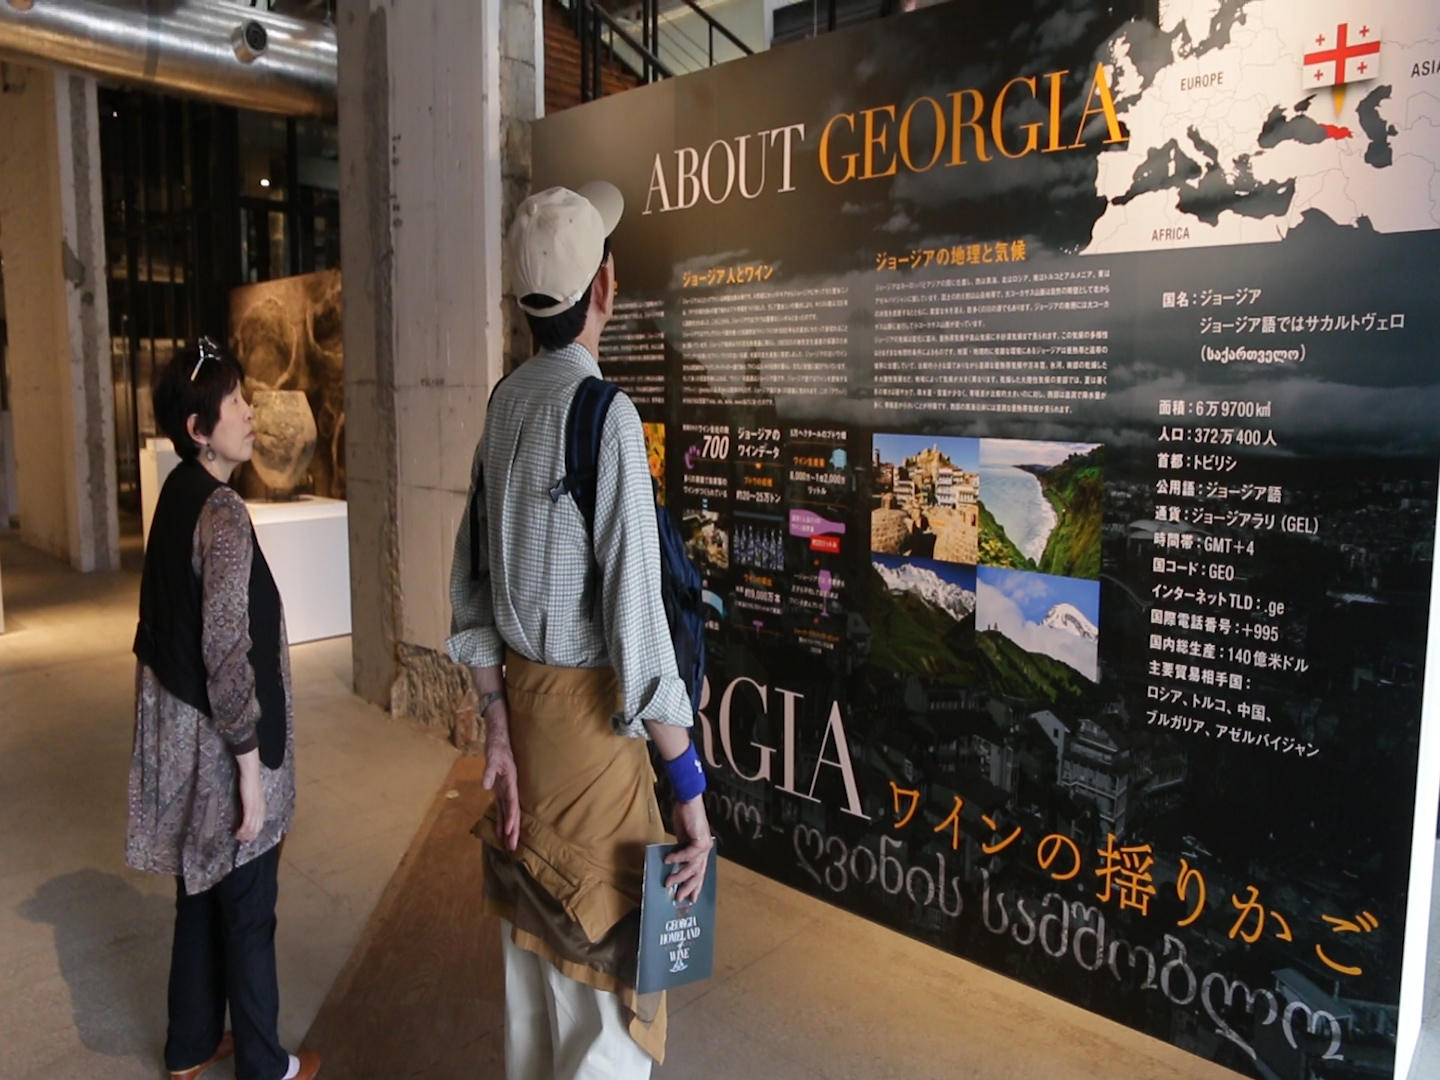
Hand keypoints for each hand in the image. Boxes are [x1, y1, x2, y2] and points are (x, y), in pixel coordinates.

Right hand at [235, 749, 265, 842]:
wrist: (250, 772)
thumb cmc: (249, 781)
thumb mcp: (251, 795)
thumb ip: (250, 802)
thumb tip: (246, 809)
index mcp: (262, 805)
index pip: (260, 822)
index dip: (255, 831)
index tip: (249, 837)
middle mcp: (261, 808)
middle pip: (257, 826)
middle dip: (250, 835)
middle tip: (243, 841)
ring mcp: (256, 807)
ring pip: (252, 825)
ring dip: (246, 833)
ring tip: (239, 838)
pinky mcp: (250, 805)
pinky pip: (248, 820)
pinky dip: (244, 828)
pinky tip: (239, 832)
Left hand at [483, 716, 520, 851]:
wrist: (499, 738)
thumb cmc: (498, 746)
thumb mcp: (493, 756)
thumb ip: (490, 770)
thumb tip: (485, 786)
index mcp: (511, 782)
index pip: (512, 803)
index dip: (511, 818)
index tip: (508, 832)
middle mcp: (510, 788)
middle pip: (513, 812)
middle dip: (513, 830)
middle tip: (513, 847)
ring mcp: (506, 790)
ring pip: (508, 813)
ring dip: (508, 828)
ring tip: (509, 845)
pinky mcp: (501, 790)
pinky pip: (502, 808)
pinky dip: (501, 819)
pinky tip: (499, 831)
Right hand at [664, 794, 713, 903]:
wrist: (688, 802)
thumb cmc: (684, 818)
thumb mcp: (681, 839)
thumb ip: (680, 852)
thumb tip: (672, 865)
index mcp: (701, 851)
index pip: (700, 872)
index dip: (695, 886)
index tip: (690, 898)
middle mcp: (705, 850)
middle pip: (699, 874)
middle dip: (688, 887)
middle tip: (679, 897)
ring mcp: (704, 846)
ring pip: (693, 867)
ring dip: (679, 875)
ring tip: (668, 881)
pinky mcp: (701, 841)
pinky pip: (688, 854)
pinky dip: (677, 858)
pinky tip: (668, 860)